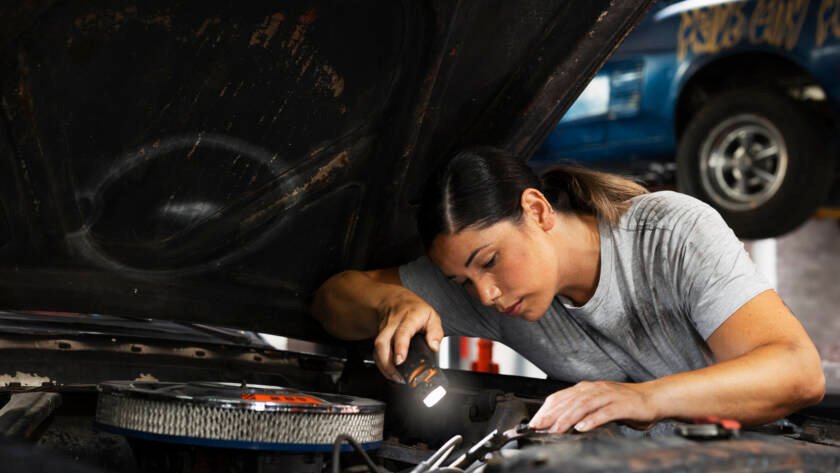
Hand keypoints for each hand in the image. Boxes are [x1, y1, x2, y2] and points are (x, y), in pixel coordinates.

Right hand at [373, 288, 443, 382]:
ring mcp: (383, 330)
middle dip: (386, 361)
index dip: (400, 346)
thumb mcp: (431, 316)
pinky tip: (389, 373)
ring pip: (377, 348)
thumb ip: (435, 332)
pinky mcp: (379, 337)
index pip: (402, 331)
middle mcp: (393, 324)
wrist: (395, 300)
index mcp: (409, 317)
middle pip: (383, 342)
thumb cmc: (415, 310)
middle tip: (396, 375)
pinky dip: (381, 364)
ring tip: (394, 378)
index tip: (400, 359)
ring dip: (383, 365)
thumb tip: (434, 347)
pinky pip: (376, 352)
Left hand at [528, 381, 657, 432]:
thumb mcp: (598, 405)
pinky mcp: (622, 405)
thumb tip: (560, 422)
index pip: (560, 397)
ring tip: (556, 429)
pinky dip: (592, 420)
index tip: (535, 422)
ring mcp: (608, 396)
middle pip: (569, 401)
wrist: (653, 398)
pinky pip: (604, 412)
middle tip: (539, 427)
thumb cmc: (624, 404)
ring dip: (568, 418)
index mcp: (587, 388)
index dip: (546, 409)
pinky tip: (582, 428)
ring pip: (583, 405)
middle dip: (552, 415)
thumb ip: (581, 411)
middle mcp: (595, 389)